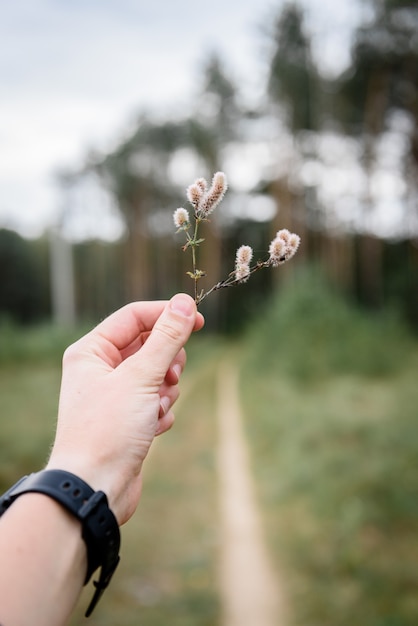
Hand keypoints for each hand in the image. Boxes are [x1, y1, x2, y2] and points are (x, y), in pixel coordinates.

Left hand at [46, 294, 203, 523]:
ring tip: (156, 409)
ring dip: (165, 390)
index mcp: (91, 351)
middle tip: (170, 376)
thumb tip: (185, 303)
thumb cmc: (108, 430)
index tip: (199, 320)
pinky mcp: (127, 419)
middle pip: (148, 345)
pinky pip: (155, 401)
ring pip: (156, 374)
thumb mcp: (141, 377)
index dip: (167, 314)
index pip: (134, 317)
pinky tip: (152, 429)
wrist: (95, 488)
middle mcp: (99, 370)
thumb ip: (166, 338)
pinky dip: (160, 411)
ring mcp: (114, 395)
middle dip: (166, 361)